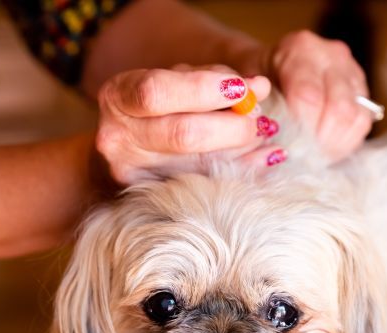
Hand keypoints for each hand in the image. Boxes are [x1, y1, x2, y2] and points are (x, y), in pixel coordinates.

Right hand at [96, 68, 282, 185]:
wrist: (126, 147)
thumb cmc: (160, 105)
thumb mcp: (177, 79)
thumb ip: (215, 79)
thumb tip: (259, 88)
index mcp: (119, 96)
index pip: (157, 91)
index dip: (204, 89)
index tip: (243, 88)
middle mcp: (118, 138)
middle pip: (181, 134)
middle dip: (232, 126)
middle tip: (260, 119)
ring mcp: (132, 175)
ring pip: (198, 166)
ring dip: (242, 149)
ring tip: (265, 133)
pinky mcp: (152, 199)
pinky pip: (208, 187)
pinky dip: (244, 170)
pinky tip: (268, 157)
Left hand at [254, 31, 372, 161]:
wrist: (269, 69)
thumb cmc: (257, 82)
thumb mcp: (248, 92)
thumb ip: (259, 112)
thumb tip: (274, 146)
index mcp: (300, 48)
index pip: (308, 96)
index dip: (300, 130)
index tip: (288, 149)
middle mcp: (332, 55)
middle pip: (338, 108)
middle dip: (319, 141)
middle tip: (302, 157)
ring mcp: (352, 72)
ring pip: (355, 117)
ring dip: (334, 145)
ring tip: (312, 155)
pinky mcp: (362, 92)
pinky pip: (362, 123)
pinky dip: (344, 143)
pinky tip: (325, 149)